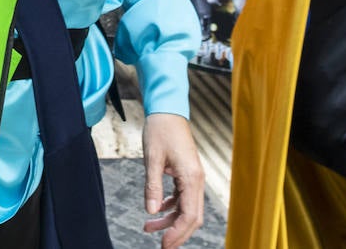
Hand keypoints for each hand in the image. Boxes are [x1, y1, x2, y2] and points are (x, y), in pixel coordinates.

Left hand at [142, 113, 204, 248]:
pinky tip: (157, 211)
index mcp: (191, 177)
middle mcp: (197, 180)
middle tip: (161, 246)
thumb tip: (151, 212)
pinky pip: (182, 197)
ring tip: (148, 227)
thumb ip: (152, 186)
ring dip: (170, 220)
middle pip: (192, 216)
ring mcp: (193, 177)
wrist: (167, 109)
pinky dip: (171, 207)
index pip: (190, 215)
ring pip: (186, 208)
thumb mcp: (152, 158)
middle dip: (177, 233)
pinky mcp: (187, 173)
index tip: (164, 244)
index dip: (178, 233)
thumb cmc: (160, 130)